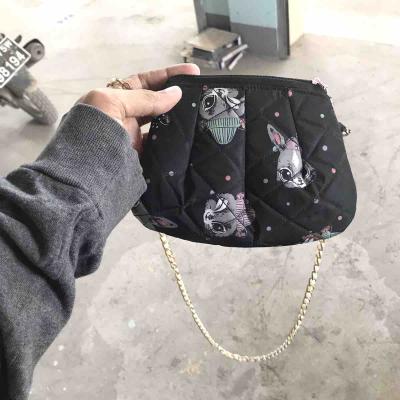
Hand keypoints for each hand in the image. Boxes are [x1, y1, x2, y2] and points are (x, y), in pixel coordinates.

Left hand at [77, 63, 199, 152]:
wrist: (82, 174)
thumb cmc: (91, 131)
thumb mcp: (112, 103)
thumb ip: (145, 98)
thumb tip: (176, 93)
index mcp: (114, 99)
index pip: (144, 82)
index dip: (167, 76)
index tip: (192, 73)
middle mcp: (125, 117)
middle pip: (155, 103)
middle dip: (176, 97)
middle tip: (200, 94)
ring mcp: (134, 138)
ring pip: (161, 125)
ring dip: (178, 119)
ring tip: (200, 114)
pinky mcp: (141, 157)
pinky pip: (161, 147)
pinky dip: (174, 142)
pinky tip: (188, 137)